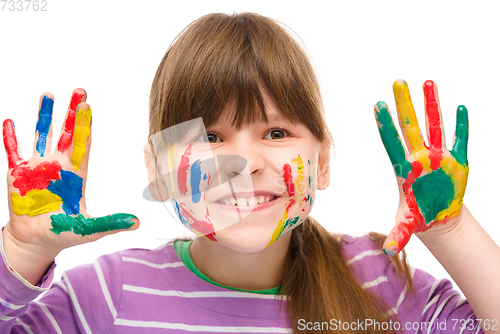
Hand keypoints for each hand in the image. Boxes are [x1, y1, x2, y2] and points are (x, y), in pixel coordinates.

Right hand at [3, 89, 138, 283]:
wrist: (36, 241)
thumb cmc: (64, 234)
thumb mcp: (90, 229)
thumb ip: (111, 223)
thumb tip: (137, 223)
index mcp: (77, 175)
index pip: (84, 144)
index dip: (86, 126)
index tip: (89, 106)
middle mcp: (59, 166)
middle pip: (67, 133)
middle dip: (72, 113)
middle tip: (79, 91)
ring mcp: (38, 168)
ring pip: (42, 135)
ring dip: (44, 116)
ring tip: (48, 94)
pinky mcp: (17, 175)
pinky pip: (13, 152)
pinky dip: (11, 138)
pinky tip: (10, 121)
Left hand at [374, 80, 468, 255]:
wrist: (438, 216)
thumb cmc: (419, 216)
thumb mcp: (407, 225)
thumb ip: (399, 234)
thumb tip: (387, 249)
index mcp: (404, 169)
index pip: (391, 142)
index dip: (385, 125)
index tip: (376, 105)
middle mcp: (420, 157)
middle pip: (410, 127)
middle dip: (404, 105)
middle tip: (397, 82)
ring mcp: (439, 156)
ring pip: (434, 125)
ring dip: (431, 105)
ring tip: (427, 82)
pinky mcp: (458, 160)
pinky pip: (460, 139)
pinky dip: (461, 125)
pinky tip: (459, 107)